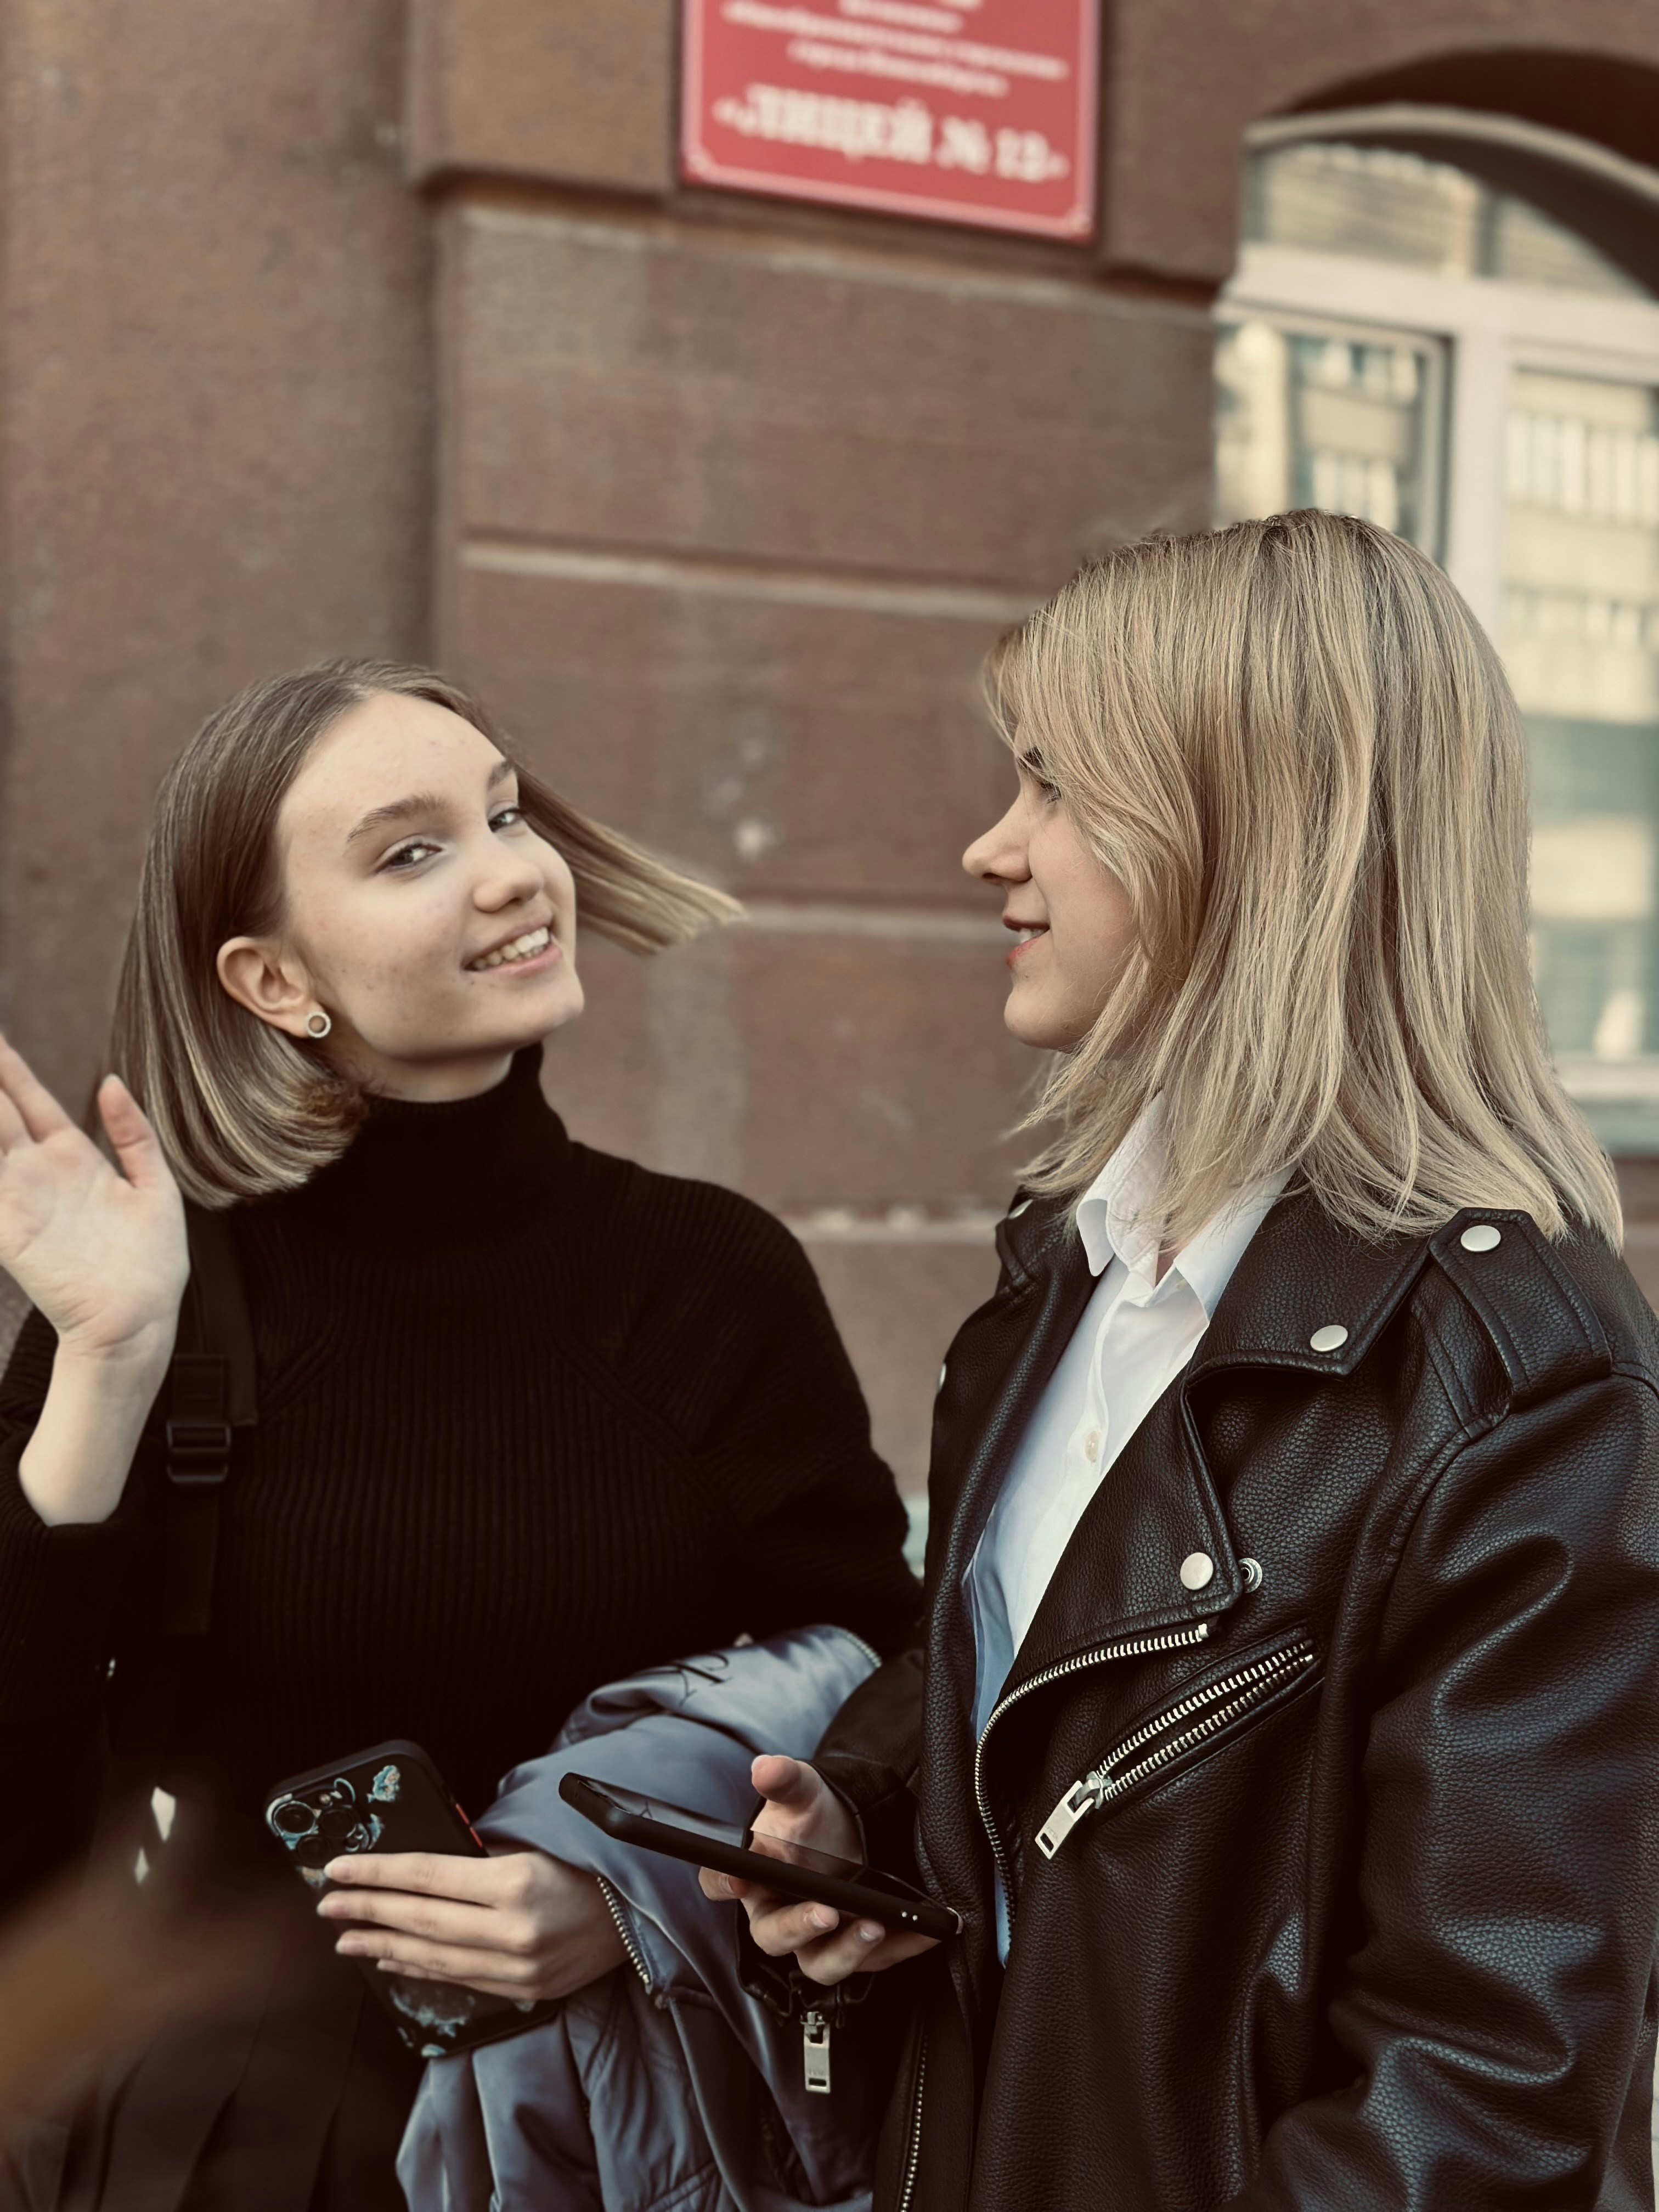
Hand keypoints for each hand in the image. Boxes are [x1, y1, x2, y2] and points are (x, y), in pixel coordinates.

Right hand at [0, 1036, 186, 1368]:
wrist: (141, 1325)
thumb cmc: (152, 1264)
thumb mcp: (155, 1187)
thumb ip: (134, 1135)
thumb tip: (110, 1082)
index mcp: (74, 1159)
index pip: (31, 1101)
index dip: (9, 1069)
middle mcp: (40, 1174)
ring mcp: (21, 1201)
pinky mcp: (11, 1233)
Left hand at [317, 1847, 625, 2001]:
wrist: (643, 1909)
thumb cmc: (589, 1859)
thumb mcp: (536, 1841)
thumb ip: (481, 1855)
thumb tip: (424, 1866)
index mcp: (515, 1883)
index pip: (427, 1877)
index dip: (377, 1873)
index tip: (338, 1869)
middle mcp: (514, 1931)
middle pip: (422, 1921)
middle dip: (368, 1910)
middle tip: (328, 1905)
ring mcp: (520, 1968)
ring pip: (435, 1958)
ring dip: (384, 1946)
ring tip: (347, 1937)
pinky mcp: (526, 1989)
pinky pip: (461, 1979)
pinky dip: (422, 1969)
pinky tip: (394, 1960)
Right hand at [699, 1753, 938, 1987]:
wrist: (857, 1831)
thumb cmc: (817, 1817)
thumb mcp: (804, 1792)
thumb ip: (784, 1780)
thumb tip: (765, 1767)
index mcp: (754, 1877)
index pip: (721, 1882)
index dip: (723, 1885)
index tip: (738, 1882)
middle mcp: (779, 1915)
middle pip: (773, 1937)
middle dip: (799, 1927)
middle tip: (827, 1911)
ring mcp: (817, 1939)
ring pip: (820, 1963)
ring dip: (847, 1950)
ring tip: (875, 1925)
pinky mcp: (854, 1950)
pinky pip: (874, 1962)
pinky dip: (900, 1947)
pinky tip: (920, 1930)